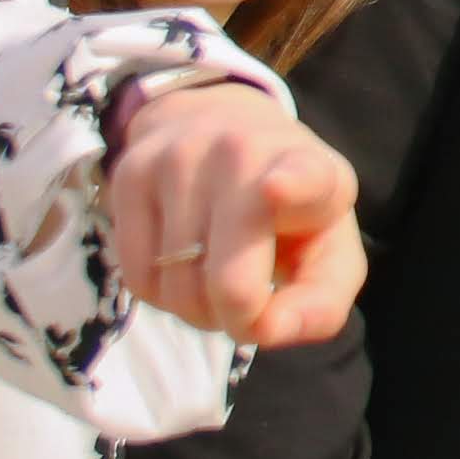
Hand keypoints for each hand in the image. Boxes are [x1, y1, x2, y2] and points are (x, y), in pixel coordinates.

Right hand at [109, 81, 364, 348]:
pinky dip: (162, 295)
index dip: (291, 187)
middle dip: (237, 317)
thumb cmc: (290, 210)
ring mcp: (181, 158)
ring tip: (219, 273)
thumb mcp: (328, 249)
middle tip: (250, 301)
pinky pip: (137, 278)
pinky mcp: (131, 172)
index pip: (303, 177)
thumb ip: (320, 303)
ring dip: (197, 308)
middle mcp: (244, 153)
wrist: (226, 128)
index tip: (275, 188)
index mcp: (312, 170)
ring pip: (175, 288)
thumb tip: (267, 330)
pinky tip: (184, 264)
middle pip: (227, 283)